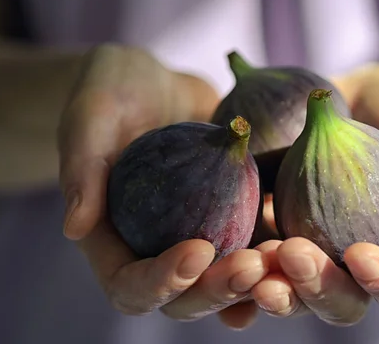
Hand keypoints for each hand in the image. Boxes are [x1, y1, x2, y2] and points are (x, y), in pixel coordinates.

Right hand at [57, 44, 268, 322]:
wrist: (154, 81)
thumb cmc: (111, 92)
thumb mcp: (89, 117)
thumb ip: (81, 169)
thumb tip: (74, 227)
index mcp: (113, 243)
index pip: (130, 285)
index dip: (160, 281)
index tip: (196, 250)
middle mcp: (155, 251)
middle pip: (185, 297)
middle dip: (219, 289)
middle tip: (253, 266)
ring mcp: (194, 238)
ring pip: (226, 279)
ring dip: (257, 280)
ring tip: (287, 260)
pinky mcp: (229, 217)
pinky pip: (253, 240)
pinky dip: (277, 247)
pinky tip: (304, 236)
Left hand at [218, 60, 378, 327]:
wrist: (368, 95)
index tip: (362, 254)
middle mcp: (354, 263)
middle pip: (339, 298)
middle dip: (316, 287)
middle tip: (293, 255)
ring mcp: (313, 248)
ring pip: (291, 286)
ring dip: (270, 282)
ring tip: (249, 264)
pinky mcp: (276, 227)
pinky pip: (255, 250)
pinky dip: (237, 257)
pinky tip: (216, 252)